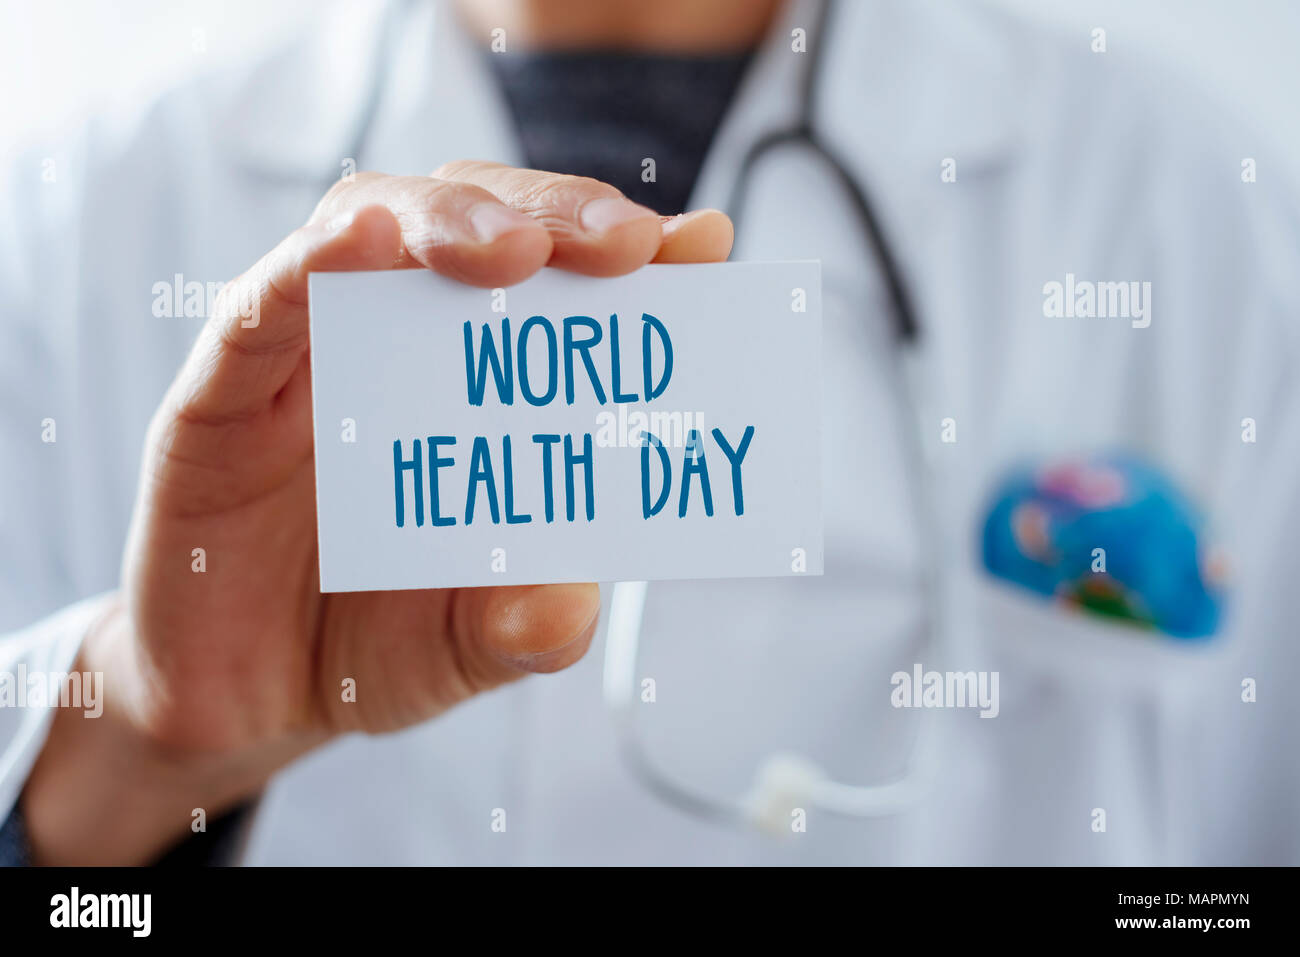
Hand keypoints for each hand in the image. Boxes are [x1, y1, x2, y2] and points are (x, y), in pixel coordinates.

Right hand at [23, 163, 732, 863]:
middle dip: (556, 217)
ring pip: (374, 225)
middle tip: (621, 242)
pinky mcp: (223, 391)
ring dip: (450, 222)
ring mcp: (315, 356)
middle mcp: (408, 348)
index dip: (632, 256)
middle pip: (481, 225)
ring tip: (515, 249)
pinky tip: (362, 242)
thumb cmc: (375, 644)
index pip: (565, 290)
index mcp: (487, 391)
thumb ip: (525, 630)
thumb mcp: (467, 649)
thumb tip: (576, 608)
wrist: (247, 699)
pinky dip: (310, 267)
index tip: (701, 243)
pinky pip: (261, 308)